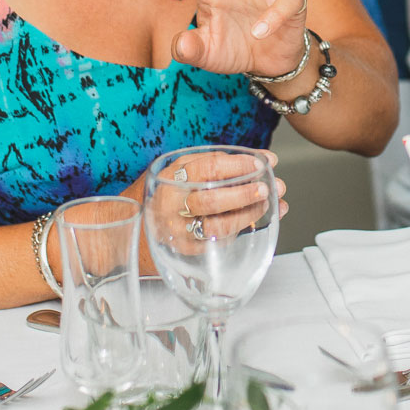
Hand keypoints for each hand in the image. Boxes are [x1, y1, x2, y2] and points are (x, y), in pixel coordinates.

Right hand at [139, 149, 290, 257]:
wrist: (142, 221)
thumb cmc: (173, 188)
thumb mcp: (188, 166)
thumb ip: (225, 160)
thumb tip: (267, 158)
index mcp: (174, 178)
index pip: (209, 168)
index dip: (239, 165)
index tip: (262, 162)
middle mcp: (173, 206)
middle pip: (212, 201)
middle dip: (244, 194)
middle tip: (268, 188)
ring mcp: (179, 231)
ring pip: (218, 227)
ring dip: (248, 215)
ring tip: (267, 204)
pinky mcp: (189, 250)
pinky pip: (220, 241)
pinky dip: (243, 229)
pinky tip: (257, 218)